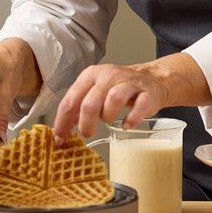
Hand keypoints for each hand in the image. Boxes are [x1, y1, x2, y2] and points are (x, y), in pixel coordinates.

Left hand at [52, 53, 211, 144]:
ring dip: (108, 116)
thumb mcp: (94, 92)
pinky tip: (126, 124)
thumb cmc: (118, 89)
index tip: (61, 138)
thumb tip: (60, 131)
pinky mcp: (148, 93)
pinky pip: (139, 107)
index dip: (62, 122)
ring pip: (113, 100)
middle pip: (90, 102)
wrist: (151, 80)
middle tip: (87, 133)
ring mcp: (129, 83)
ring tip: (109, 121)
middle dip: (85, 124)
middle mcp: (109, 75)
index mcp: (91, 75)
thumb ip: (77, 108)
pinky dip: (131, 119)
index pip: (70, 100)